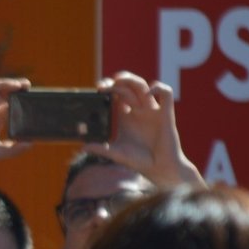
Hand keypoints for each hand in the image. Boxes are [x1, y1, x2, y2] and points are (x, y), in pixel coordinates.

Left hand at [87, 71, 202, 187]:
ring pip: (143, 86)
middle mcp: (139, 110)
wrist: (160, 169)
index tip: (98, 89)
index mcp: (126, 116)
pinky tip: (148, 94)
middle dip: (116, 81)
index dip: (108, 87)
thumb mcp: (116, 153)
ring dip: (130, 79)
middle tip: (103, 86)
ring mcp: (152, 111)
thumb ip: (100, 149)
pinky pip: (166, 94)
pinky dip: (158, 88)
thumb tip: (83, 148)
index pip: (116, 94)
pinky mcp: (166, 114)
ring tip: (117, 80)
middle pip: (128, 86)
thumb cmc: (140, 161)